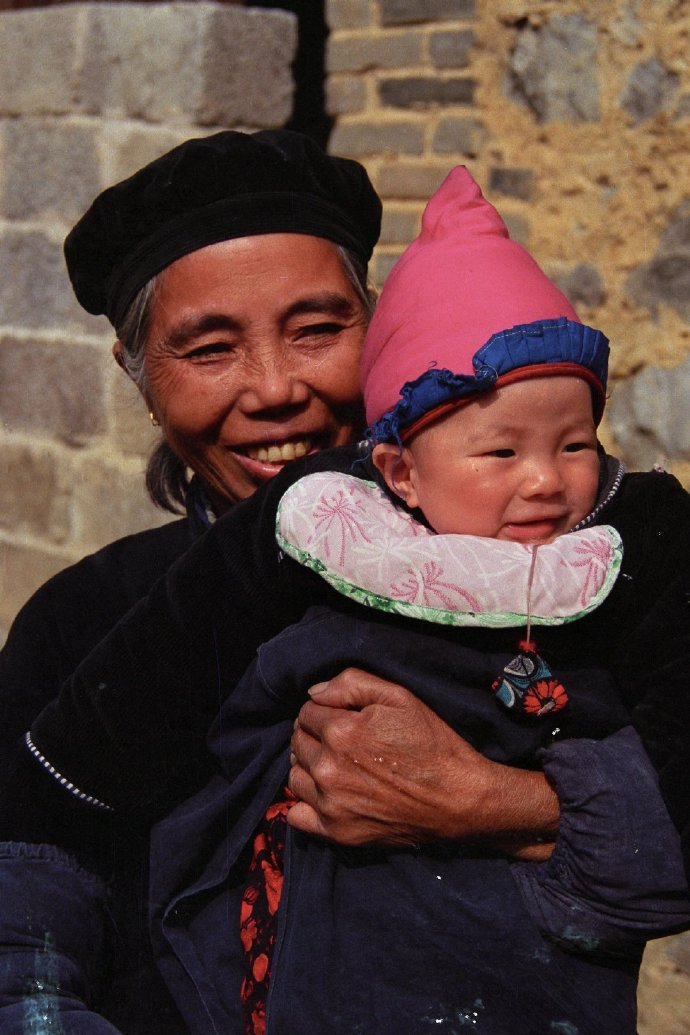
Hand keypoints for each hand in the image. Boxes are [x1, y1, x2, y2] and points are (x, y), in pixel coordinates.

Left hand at [287, 668, 558, 850]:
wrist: (459, 799)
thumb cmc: (433, 743)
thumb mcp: (400, 697)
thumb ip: (352, 684)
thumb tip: (314, 692)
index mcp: (341, 731)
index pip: (307, 711)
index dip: (323, 709)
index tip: (342, 715)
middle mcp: (328, 768)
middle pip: (298, 741)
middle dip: (313, 734)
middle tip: (340, 739)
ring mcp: (330, 803)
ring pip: (294, 775)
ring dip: (308, 765)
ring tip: (334, 764)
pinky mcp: (336, 832)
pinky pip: (296, 815)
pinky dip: (304, 803)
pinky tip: (325, 793)